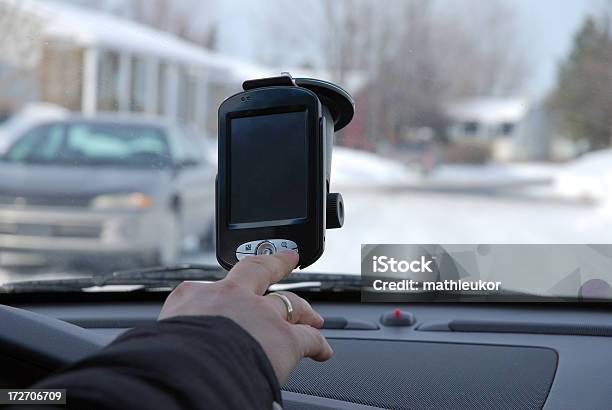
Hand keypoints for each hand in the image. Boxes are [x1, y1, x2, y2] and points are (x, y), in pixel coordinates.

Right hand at [158, 249, 332, 382]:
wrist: (184, 372)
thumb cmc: (164, 361)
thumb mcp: (162, 339)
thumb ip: (178, 333)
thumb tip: (174, 349)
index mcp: (191, 298)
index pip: (206, 291)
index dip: (219, 294)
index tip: (226, 291)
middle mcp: (229, 297)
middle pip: (257, 271)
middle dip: (274, 263)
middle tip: (286, 259)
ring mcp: (259, 313)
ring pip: (288, 302)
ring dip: (302, 308)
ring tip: (311, 314)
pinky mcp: (283, 338)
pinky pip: (308, 338)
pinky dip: (318, 344)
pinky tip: (323, 350)